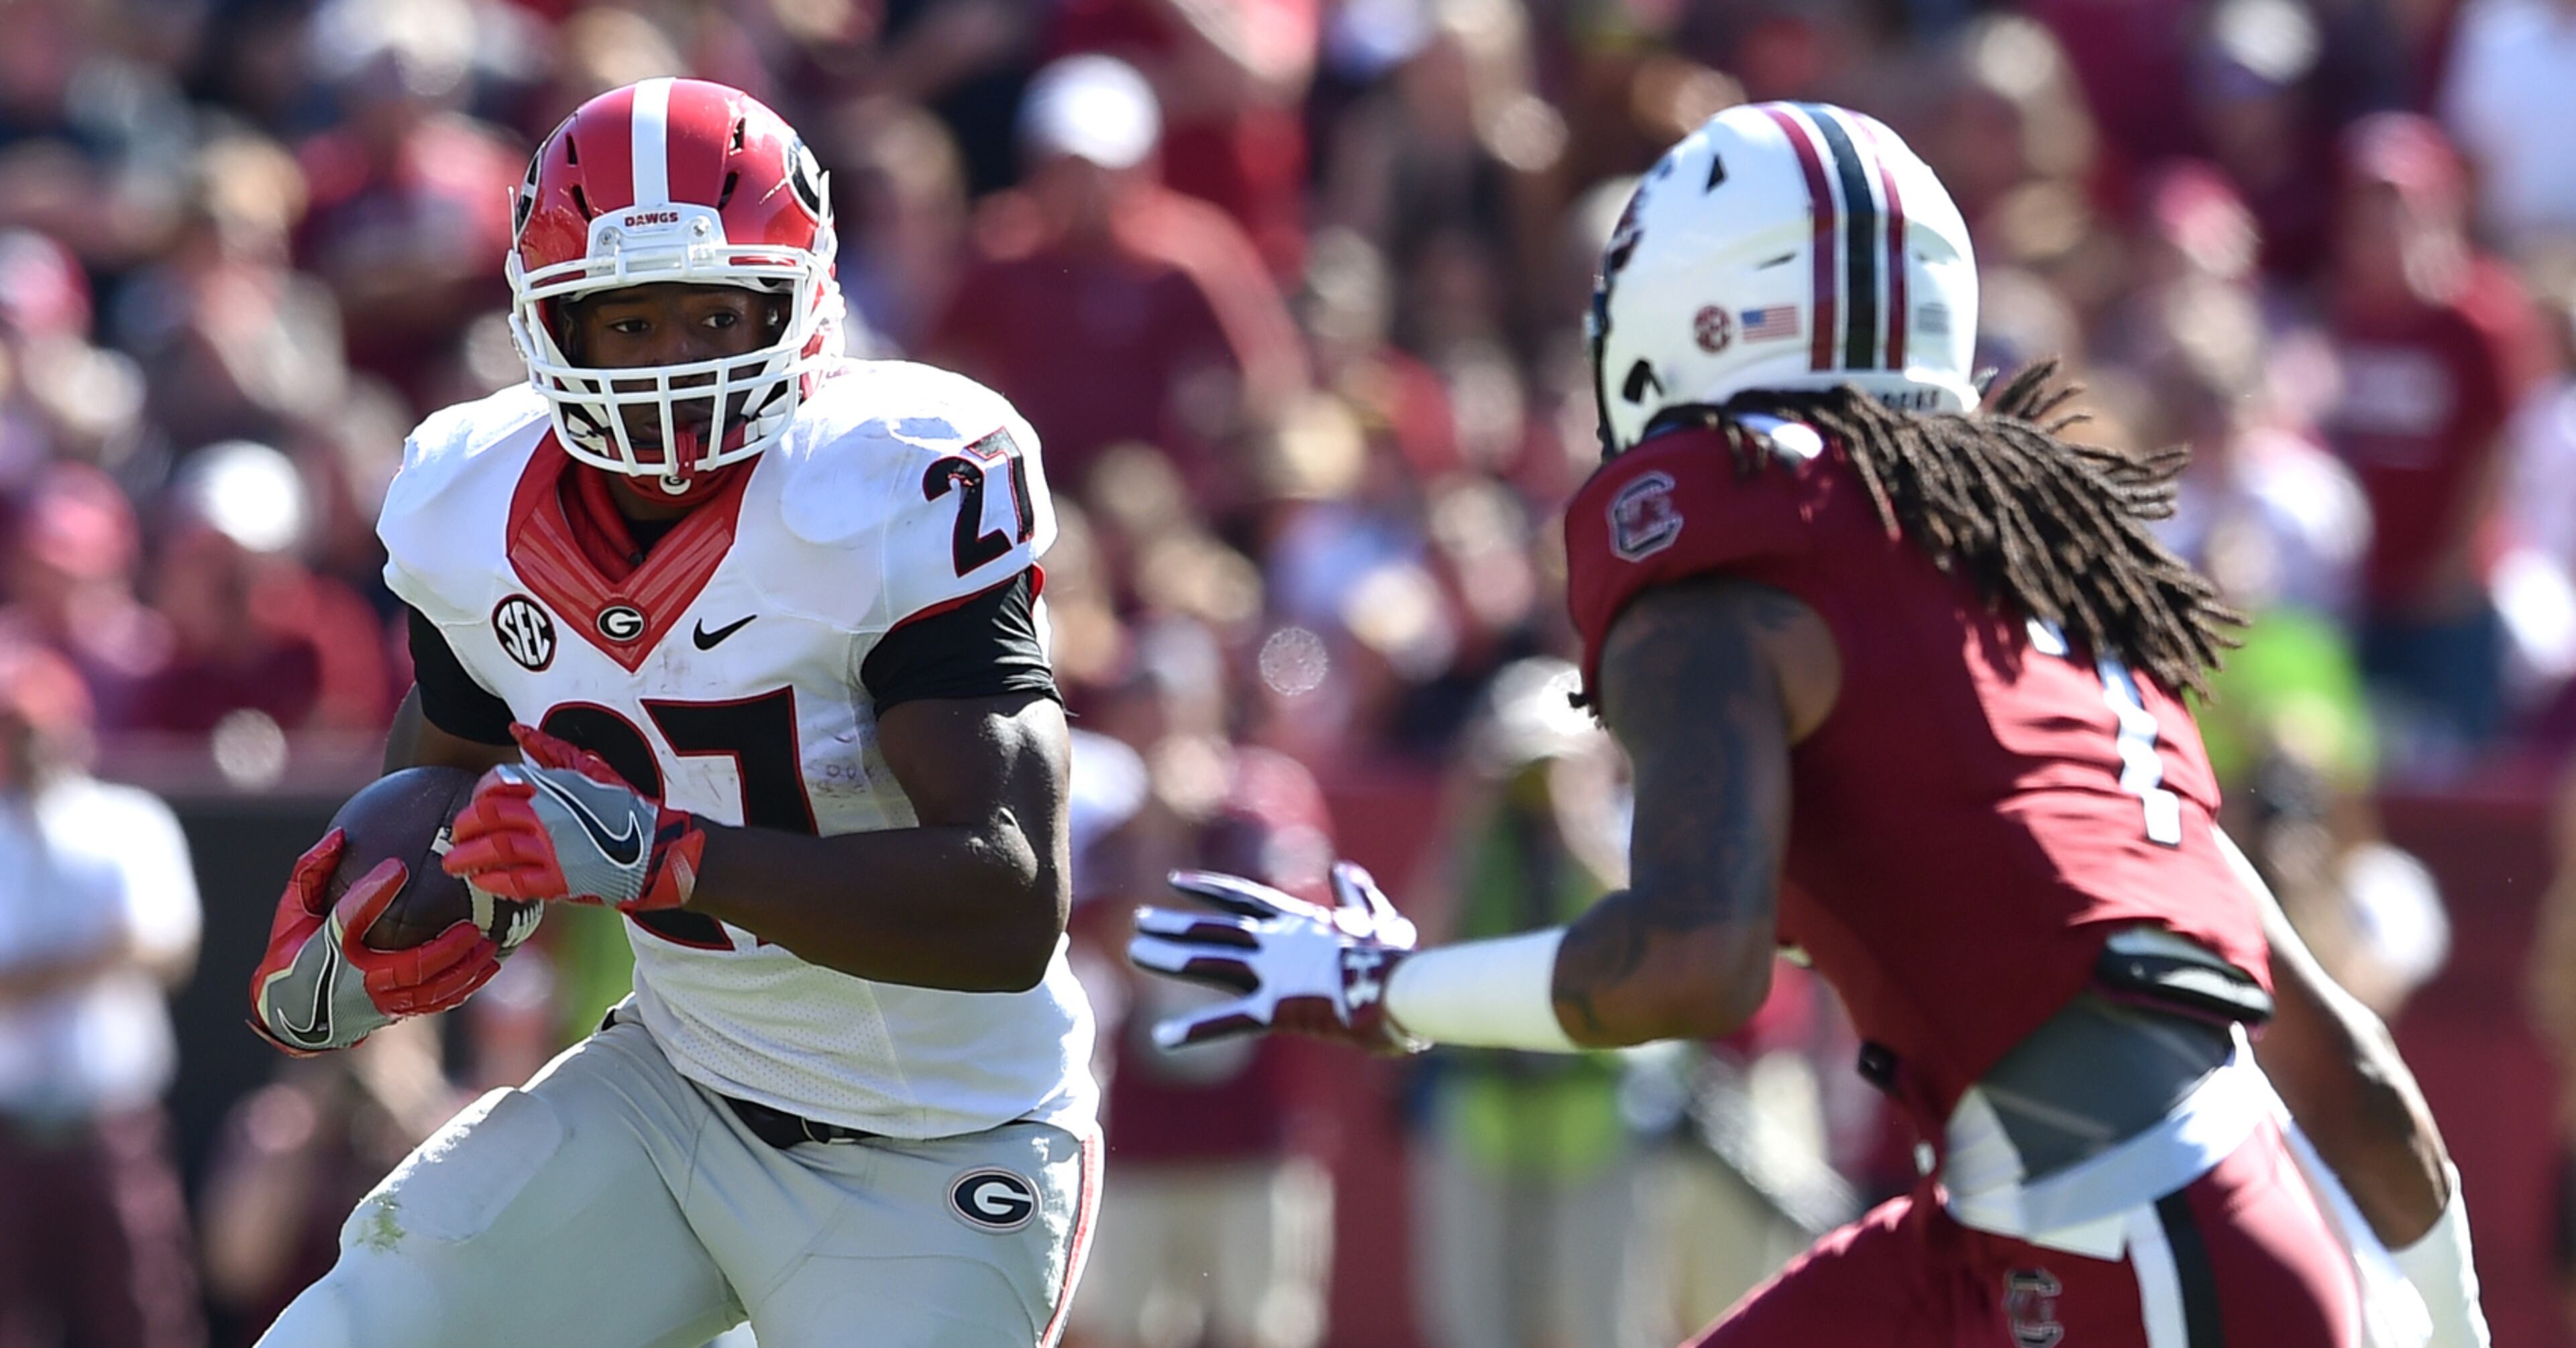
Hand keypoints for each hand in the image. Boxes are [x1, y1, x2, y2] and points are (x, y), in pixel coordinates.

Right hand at [248, 830, 500, 1054]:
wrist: (289, 1009)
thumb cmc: (295, 951)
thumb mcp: (293, 911)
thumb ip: (311, 872)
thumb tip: (338, 835)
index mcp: (328, 951)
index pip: (349, 918)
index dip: (373, 891)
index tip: (397, 865)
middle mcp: (357, 982)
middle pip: (410, 969)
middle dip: (445, 949)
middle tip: (471, 926)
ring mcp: (378, 1003)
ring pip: (429, 993)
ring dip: (462, 971)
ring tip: (487, 945)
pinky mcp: (392, 1013)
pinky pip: (433, 1005)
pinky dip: (461, 989)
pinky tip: (484, 969)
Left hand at [441, 723, 706, 910]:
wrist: (657, 850)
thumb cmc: (623, 810)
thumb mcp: (590, 771)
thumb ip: (550, 751)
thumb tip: (517, 729)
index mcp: (553, 784)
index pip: (497, 783)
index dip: (478, 794)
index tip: (475, 806)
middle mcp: (549, 813)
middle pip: (487, 816)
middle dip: (465, 827)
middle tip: (456, 838)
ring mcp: (553, 847)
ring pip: (494, 849)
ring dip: (467, 857)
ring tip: (453, 865)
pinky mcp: (560, 880)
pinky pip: (513, 881)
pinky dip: (491, 881)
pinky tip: (481, 882)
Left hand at [1127, 862, 1424, 1053]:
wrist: (1402, 987)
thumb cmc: (1395, 958)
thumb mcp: (1377, 918)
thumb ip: (1357, 893)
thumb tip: (1344, 871)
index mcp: (1298, 921)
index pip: (1242, 897)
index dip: (1206, 889)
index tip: (1174, 883)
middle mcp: (1276, 942)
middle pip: (1214, 929)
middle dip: (1175, 926)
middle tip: (1139, 922)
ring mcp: (1272, 974)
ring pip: (1209, 962)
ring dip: (1169, 958)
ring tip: (1134, 952)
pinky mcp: (1276, 1009)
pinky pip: (1228, 1022)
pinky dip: (1194, 1030)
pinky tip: (1161, 1037)